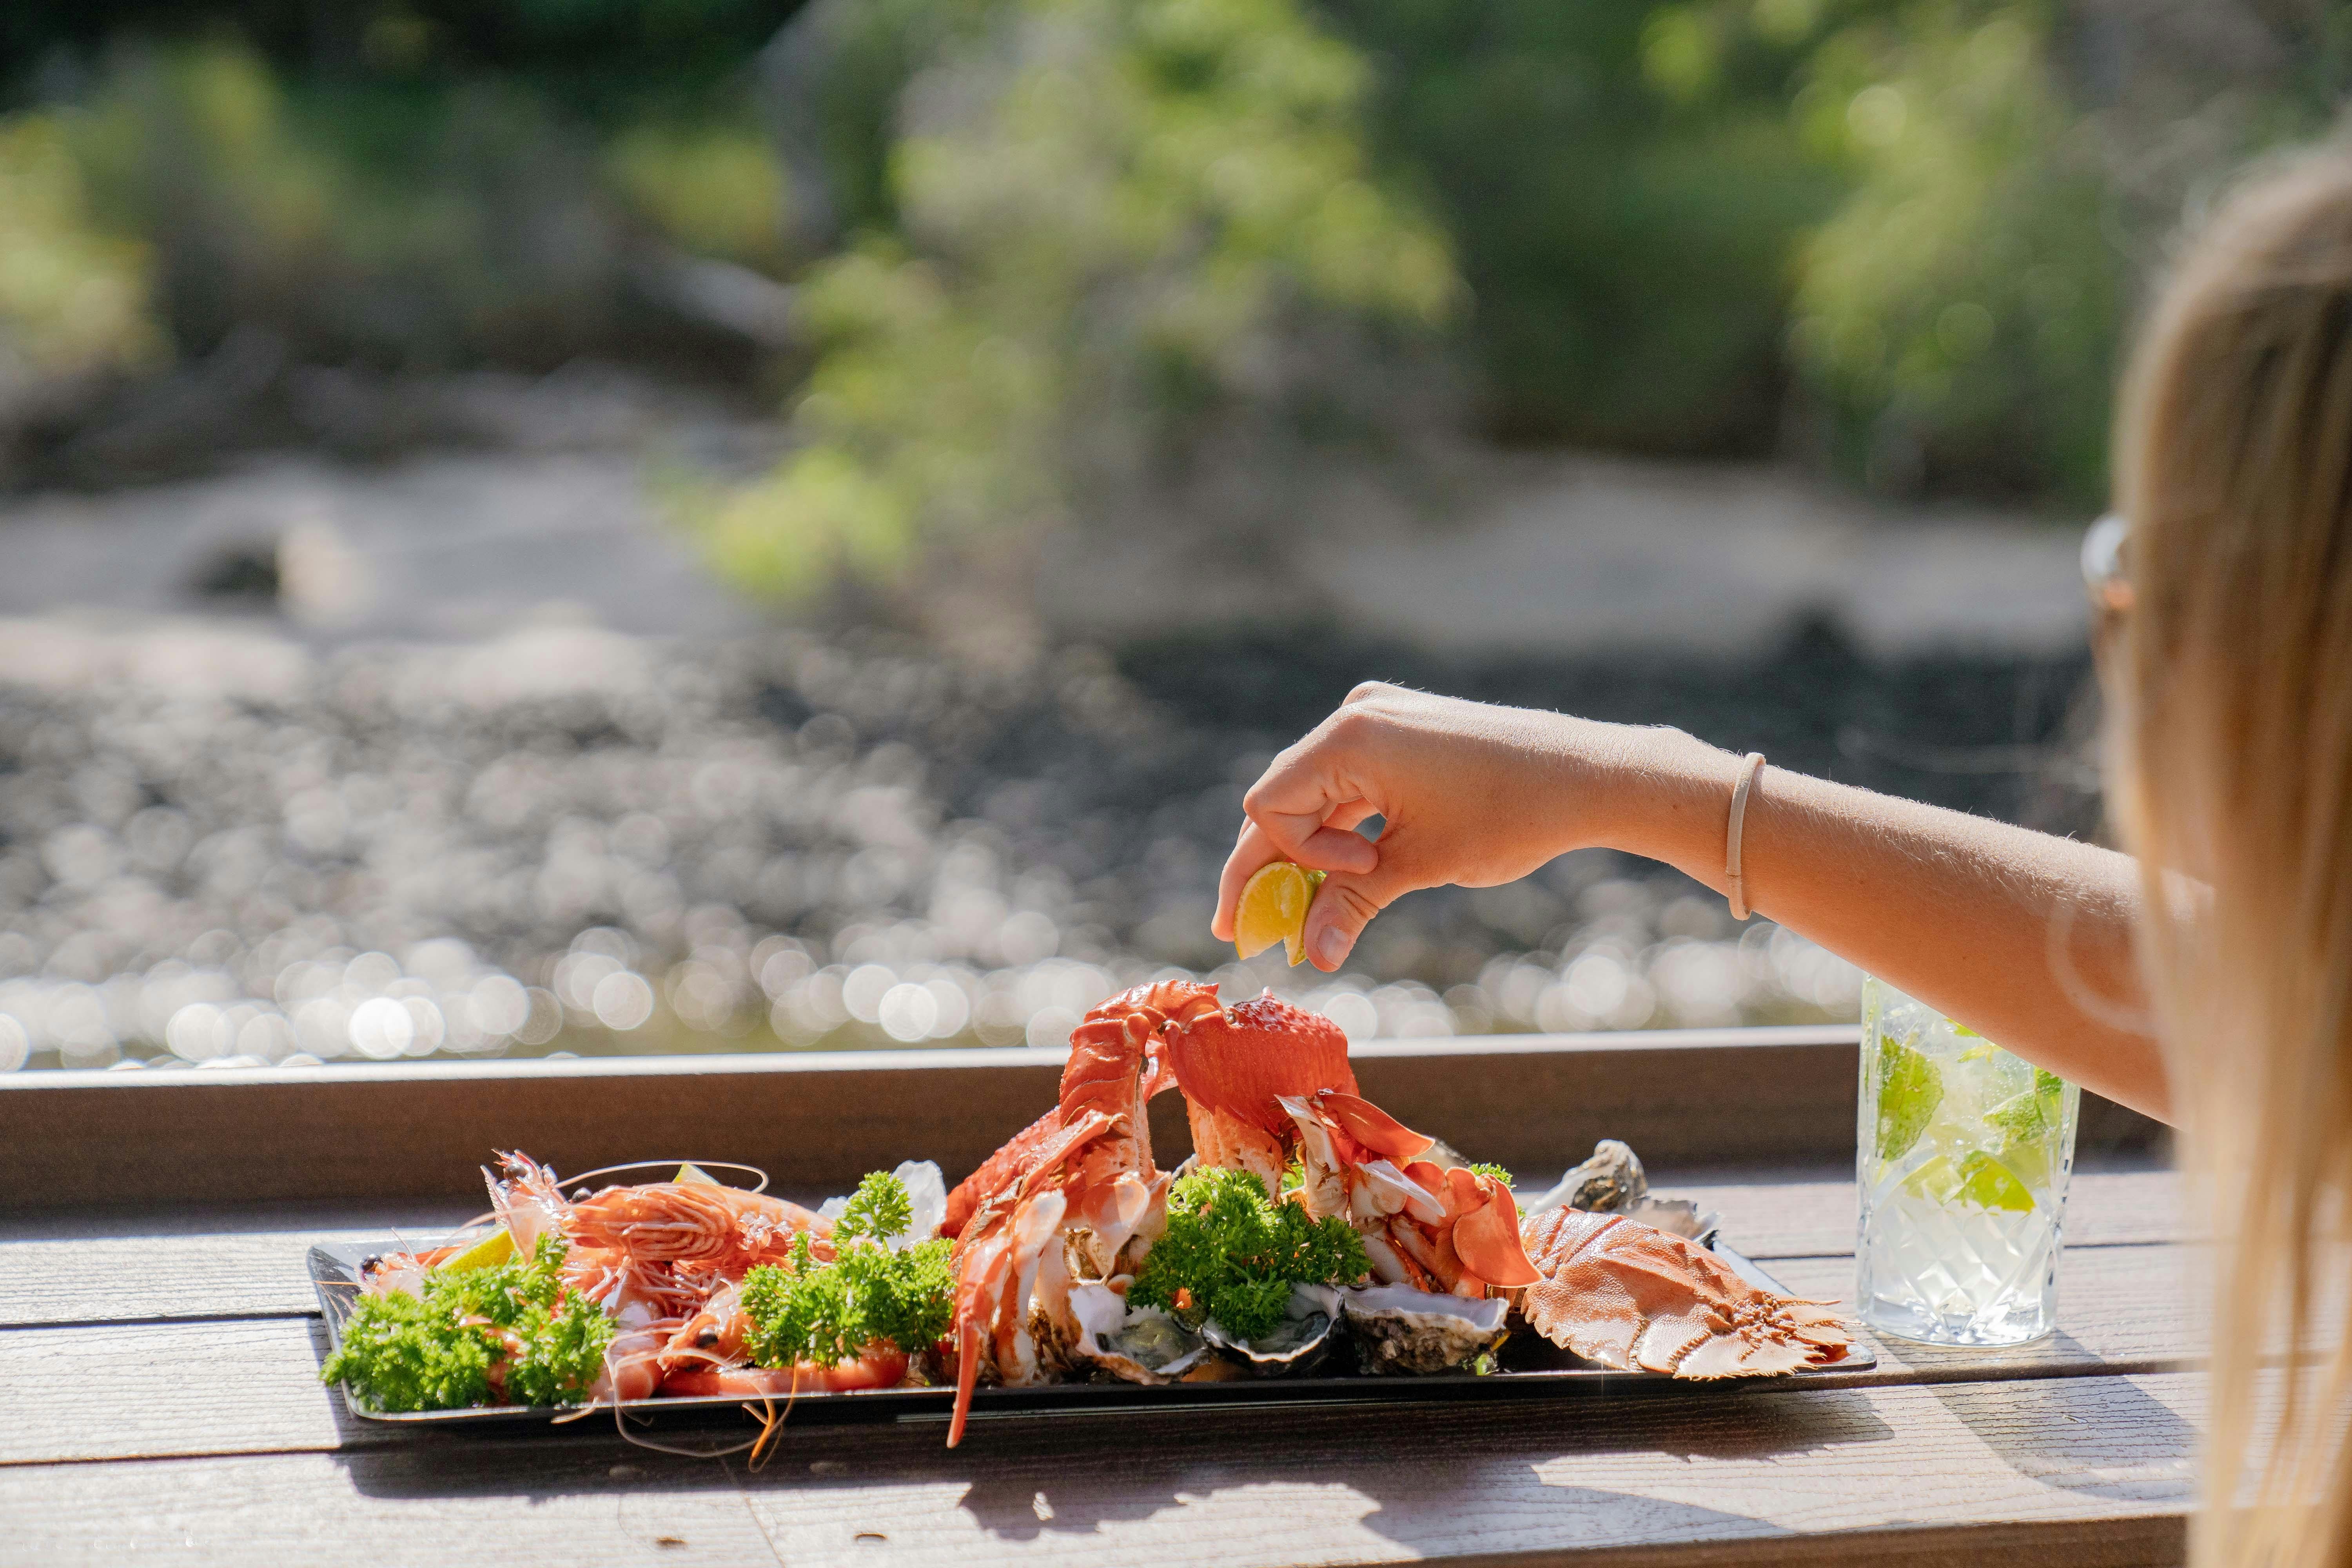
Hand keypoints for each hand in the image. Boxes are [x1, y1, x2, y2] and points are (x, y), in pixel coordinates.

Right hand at [1211, 685, 1647, 970]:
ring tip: (1303, 912)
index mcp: (1350, 738)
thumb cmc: (1509, 814)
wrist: (1589, 776)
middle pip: (1283, 799)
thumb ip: (1353, 903)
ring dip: (1309, 853)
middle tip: (1243, 932)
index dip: (1288, 858)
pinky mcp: (1404, 734)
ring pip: (1316, 796)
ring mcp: (1380, 721)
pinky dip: (1344, 830)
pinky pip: (1351, 785)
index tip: (1352, 878)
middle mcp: (1356, 717)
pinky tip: (1352, 870)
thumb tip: (1310, 954)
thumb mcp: (1421, 865)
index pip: (1268, 806)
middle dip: (1268, 867)